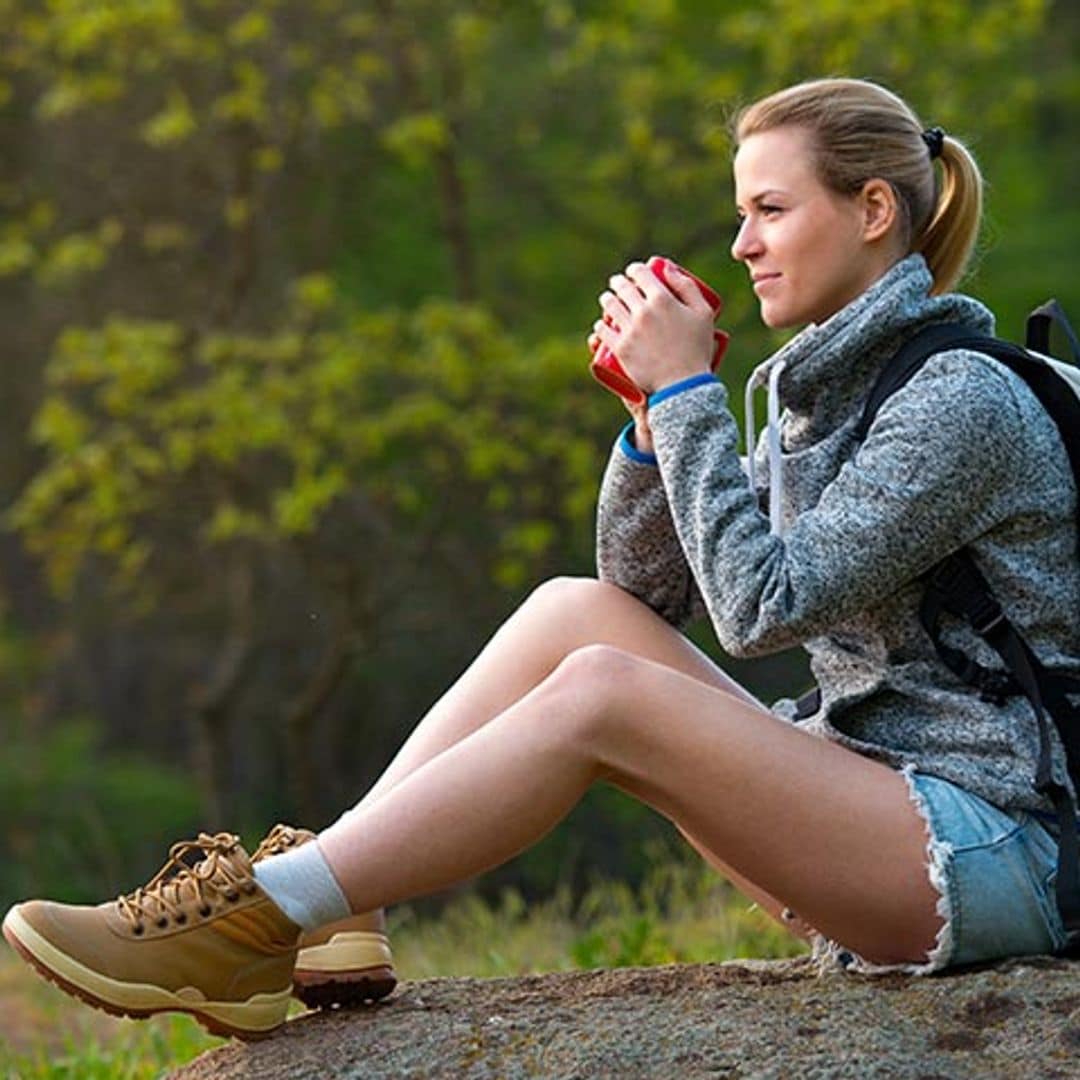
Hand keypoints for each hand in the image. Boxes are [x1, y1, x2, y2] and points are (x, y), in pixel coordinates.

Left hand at [591, 258, 715, 393]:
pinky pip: (602, 331)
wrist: (683, 385)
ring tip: (609, 301)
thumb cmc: (697, 350)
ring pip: (610, 306)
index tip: (634, 273)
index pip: (640, 273)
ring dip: (607, 299)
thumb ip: (687, 287)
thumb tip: (667, 269)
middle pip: (623, 288)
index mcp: (662, 299)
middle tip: (620, 286)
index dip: (635, 270)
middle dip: (619, 282)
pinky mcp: (620, 348)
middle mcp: (643, 311)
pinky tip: (601, 324)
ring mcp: (629, 330)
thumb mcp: (703, 314)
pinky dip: (600, 325)